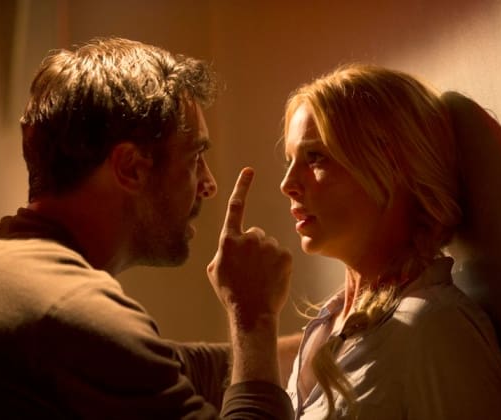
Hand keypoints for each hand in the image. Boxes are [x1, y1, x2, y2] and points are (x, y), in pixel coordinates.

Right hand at [207, 167, 291, 327]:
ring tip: (260, 278)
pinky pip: (281, 255)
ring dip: (266, 257)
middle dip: (254, 247)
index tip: (249, 171)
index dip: (242, 187)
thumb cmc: (231, 294)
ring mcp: (269, 245)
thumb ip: (222, 253)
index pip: (236, 206)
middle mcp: (250, 237)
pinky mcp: (285, 255)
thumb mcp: (215, 272)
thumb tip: (229, 248)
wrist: (253, 312)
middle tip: (250, 270)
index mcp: (229, 239)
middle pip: (255, 233)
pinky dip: (278, 265)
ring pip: (269, 246)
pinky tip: (272, 279)